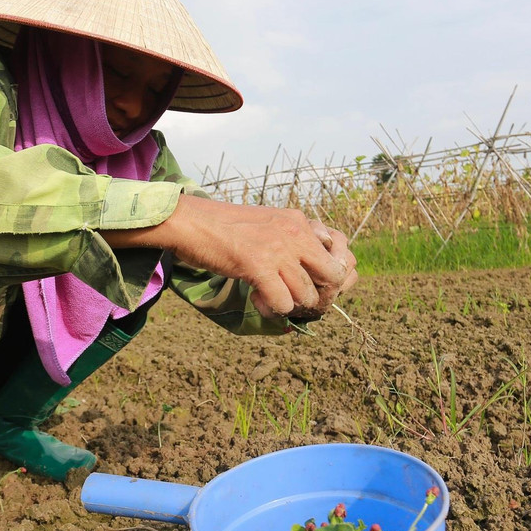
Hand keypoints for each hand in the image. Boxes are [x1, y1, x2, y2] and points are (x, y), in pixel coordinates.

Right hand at [102, 196, 350, 317]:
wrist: (191, 221)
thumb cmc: (224, 226)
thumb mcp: (267, 222)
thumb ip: (292, 238)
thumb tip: (310, 265)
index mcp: (299, 222)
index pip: (339, 254)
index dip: (329, 277)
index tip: (310, 284)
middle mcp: (295, 233)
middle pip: (333, 276)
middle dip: (319, 294)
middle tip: (297, 298)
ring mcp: (278, 250)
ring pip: (308, 295)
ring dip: (292, 304)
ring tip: (271, 298)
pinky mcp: (258, 266)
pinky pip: (283, 303)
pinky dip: (272, 309)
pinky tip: (257, 298)